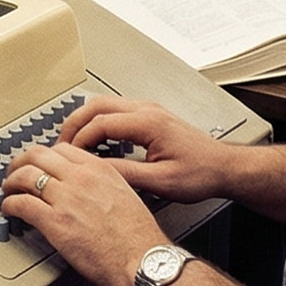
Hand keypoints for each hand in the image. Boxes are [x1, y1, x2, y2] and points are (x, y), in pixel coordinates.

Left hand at [0, 142, 163, 285]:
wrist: (143, 261)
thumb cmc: (139, 238)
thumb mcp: (125, 195)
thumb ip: (101, 185)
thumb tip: (85, 190)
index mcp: (100, 170)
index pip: (62, 148)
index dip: (45, 156)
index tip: (40, 164)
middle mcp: (81, 178)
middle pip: (37, 155)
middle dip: (21, 162)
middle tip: (15, 172)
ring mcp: (66, 198)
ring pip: (24, 176)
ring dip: (11, 182)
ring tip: (8, 190)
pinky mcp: (55, 222)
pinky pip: (21, 204)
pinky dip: (9, 205)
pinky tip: (9, 210)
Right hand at [58, 97, 228, 204]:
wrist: (224, 167)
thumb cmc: (201, 174)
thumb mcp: (161, 182)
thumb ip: (125, 175)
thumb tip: (95, 171)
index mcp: (148, 123)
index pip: (99, 124)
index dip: (79, 140)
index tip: (68, 156)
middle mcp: (147, 110)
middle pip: (96, 105)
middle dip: (74, 124)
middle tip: (60, 144)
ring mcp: (149, 110)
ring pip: (104, 104)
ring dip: (84, 120)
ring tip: (73, 142)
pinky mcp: (151, 115)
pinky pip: (115, 109)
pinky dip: (98, 121)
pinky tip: (95, 139)